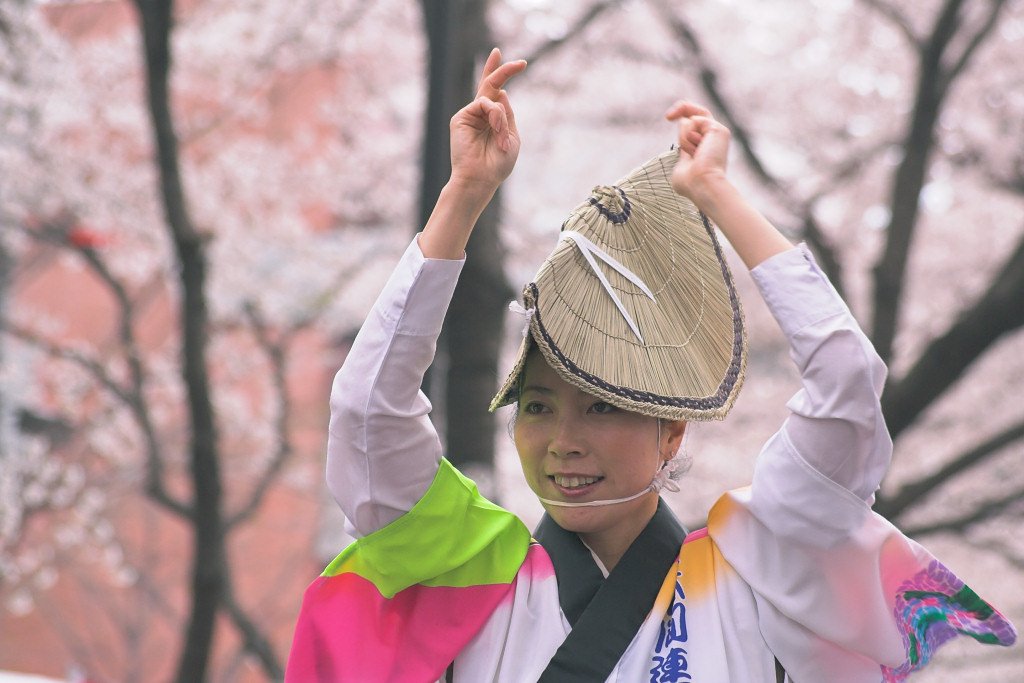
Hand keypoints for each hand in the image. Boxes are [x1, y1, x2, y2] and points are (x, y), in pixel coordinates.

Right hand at [449, 48, 526, 195]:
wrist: (481, 179)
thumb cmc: (497, 164)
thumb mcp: (512, 137)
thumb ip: (507, 115)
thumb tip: (502, 92)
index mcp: (493, 119)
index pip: (496, 92)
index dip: (502, 74)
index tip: (520, 63)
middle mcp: (480, 114)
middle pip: (489, 84)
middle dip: (501, 70)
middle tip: (514, 59)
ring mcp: (469, 115)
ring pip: (491, 98)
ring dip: (501, 117)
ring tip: (501, 136)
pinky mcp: (460, 117)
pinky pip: (484, 104)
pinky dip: (494, 116)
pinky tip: (495, 130)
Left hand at [665, 101, 730, 203]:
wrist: (701, 184)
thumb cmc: (690, 182)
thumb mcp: (682, 163)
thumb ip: (683, 149)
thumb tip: (683, 133)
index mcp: (706, 146)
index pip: (695, 122)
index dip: (682, 114)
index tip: (668, 117)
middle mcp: (713, 137)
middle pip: (698, 111)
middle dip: (682, 107)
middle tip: (668, 117)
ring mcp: (717, 132)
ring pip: (692, 119)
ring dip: (684, 137)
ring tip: (692, 153)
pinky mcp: (718, 129)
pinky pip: (695, 121)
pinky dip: (689, 136)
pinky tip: (696, 150)